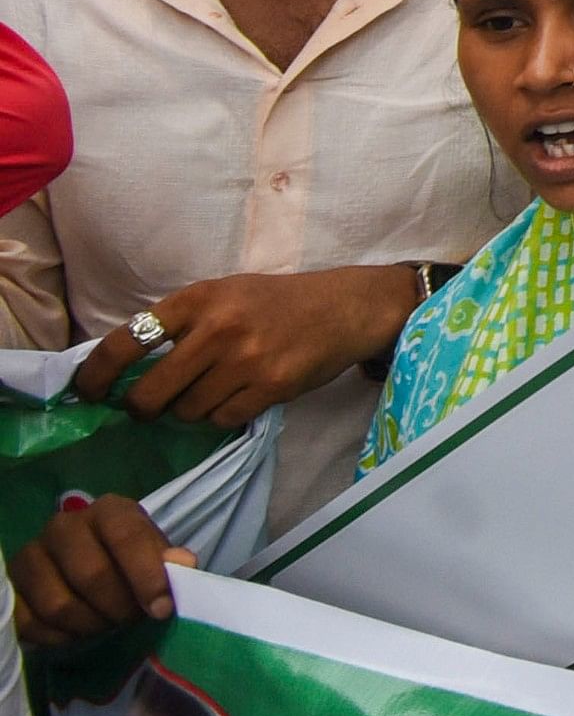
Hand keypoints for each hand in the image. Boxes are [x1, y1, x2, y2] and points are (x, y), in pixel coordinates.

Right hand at [10, 495, 193, 645]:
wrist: (86, 573)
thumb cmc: (128, 563)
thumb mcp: (154, 557)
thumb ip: (169, 561)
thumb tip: (184, 564)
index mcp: (107, 511)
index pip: (127, 536)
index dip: (147, 576)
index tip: (162, 609)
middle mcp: (64, 526)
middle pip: (91, 574)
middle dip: (118, 607)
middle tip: (131, 619)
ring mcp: (31, 555)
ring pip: (58, 605)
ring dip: (90, 625)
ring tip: (106, 625)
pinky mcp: (10, 587)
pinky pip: (29, 623)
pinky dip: (59, 637)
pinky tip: (76, 633)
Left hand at [74, 266, 422, 426]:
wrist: (344, 307)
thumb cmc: (274, 302)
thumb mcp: (222, 295)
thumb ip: (179, 324)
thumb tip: (124, 372)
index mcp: (197, 299)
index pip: (125, 341)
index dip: (97, 374)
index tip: (89, 392)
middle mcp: (217, 328)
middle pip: (149, 394)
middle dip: (142, 408)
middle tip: (148, 408)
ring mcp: (245, 360)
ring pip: (187, 412)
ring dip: (190, 411)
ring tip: (210, 393)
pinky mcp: (271, 386)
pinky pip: (222, 420)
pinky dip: (222, 416)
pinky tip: (238, 397)